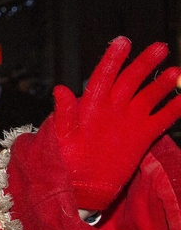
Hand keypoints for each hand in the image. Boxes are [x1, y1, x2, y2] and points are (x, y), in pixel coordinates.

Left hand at [51, 36, 180, 210]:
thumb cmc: (66, 162)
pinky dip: (174, 109)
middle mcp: (112, 108)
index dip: (113, 59)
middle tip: (158, 48)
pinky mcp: (142, 136)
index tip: (123, 41)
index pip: (103, 76)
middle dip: (143, 63)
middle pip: (130, 80)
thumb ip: (64, 113)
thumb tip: (59, 89)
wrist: (81, 188)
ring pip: (148, 95)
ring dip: (161, 83)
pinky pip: (161, 118)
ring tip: (174, 70)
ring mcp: (129, 121)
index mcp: (91, 106)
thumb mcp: (62, 137)